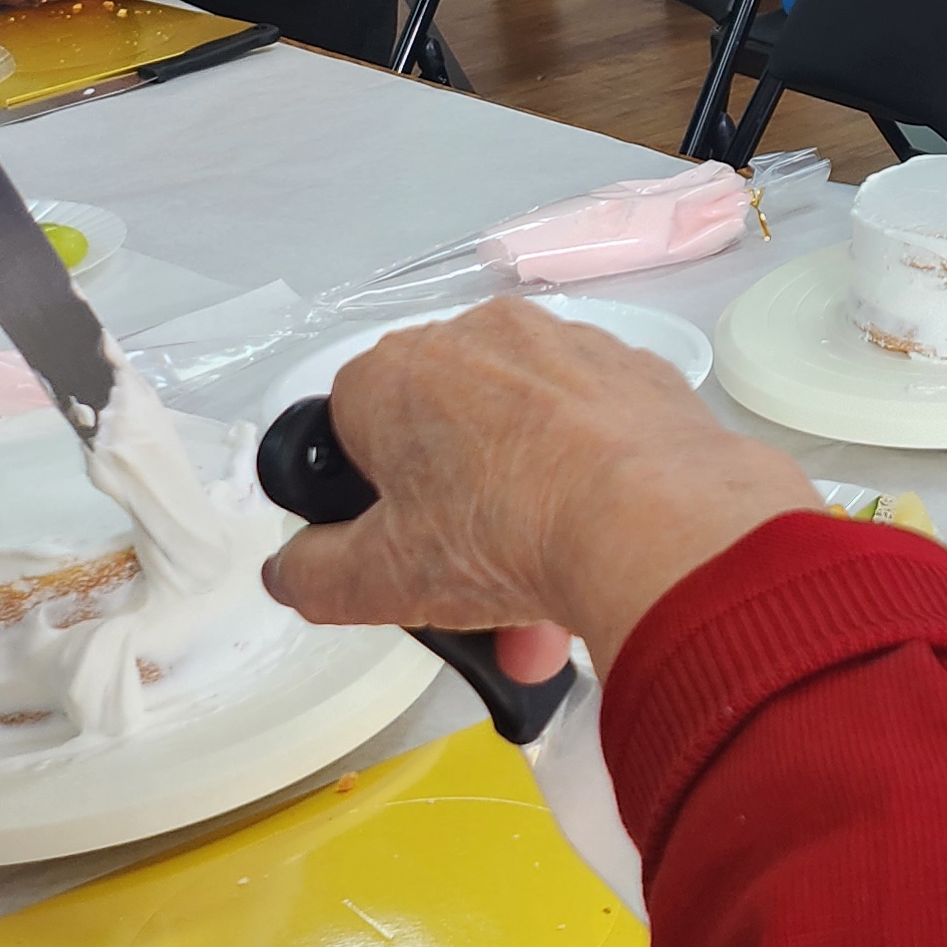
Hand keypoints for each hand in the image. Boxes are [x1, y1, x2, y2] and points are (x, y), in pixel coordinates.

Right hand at [260, 297, 816, 678]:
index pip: (352, 422)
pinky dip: (591, 485)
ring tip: (547, 610)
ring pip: (524, 439)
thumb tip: (288, 569)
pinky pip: (594, 432)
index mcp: (396, 371)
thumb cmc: (497, 536)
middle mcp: (478, 335)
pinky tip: (605, 550)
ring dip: (525, 520)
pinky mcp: (637, 371)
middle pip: (446, 437)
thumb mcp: (376, 581)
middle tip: (477, 597)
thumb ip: (314, 575)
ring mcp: (566, 346)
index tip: (399, 548)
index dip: (369, 494)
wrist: (657, 519)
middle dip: (457, 524)